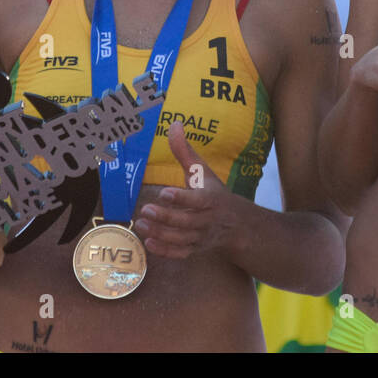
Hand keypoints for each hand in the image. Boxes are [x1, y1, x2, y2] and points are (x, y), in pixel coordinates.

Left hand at [133, 120, 239, 259]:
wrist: (236, 224)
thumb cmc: (214, 192)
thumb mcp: (202, 170)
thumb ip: (185, 151)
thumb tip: (175, 124)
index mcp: (210, 198)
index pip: (196, 200)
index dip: (181, 198)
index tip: (164, 193)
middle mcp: (207, 220)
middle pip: (187, 221)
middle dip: (166, 217)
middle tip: (145, 209)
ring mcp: (201, 237)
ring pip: (181, 239)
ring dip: (161, 233)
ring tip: (141, 223)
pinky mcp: (195, 249)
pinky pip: (181, 253)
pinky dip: (166, 251)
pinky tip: (149, 242)